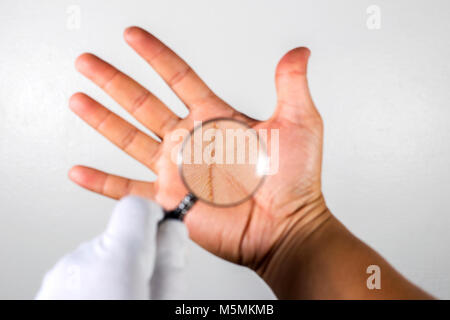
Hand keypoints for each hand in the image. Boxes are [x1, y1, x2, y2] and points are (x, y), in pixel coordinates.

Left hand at [36, 196, 188, 299]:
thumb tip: (174, 230)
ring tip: (128, 297)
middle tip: (150, 284)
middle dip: (139, 253)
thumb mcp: (165, 300)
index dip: (156, 219)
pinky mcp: (54, 285)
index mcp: (115, 258)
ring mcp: (64, 273)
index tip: (165, 236)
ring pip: (103, 254)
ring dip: (118, 270)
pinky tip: (109, 300)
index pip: (137, 208)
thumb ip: (171, 260)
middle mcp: (83, 258)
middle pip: (121, 234)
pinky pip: (86, 270)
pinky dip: (99, 282)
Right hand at [68, 27, 328, 285]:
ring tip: (78, 99)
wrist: (285, 228)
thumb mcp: (298, 123)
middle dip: (113, 81)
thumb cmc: (296, 181)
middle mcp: (189, 142)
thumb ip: (291, 84)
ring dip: (101, 120)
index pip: (177, 77)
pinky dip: (101, 182)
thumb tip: (299, 51)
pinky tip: (79, 171)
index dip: (154, 55)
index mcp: (214, 119)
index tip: (132, 36)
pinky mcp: (167, 200)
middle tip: (88, 62)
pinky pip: (126, 190)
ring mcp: (175, 171)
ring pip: (129, 139)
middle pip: (142, 103)